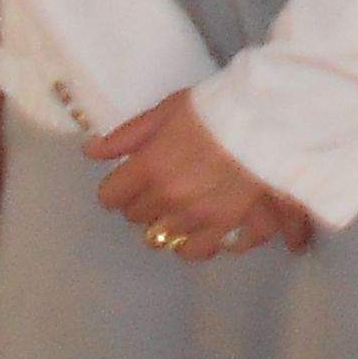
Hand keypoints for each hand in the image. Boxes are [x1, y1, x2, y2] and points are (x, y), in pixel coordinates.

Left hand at [87, 91, 313, 259]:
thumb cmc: (214, 108)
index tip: (129, 180)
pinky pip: (195, 250)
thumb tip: (91, 152)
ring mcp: (196, 215)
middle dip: (142, 203)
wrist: (266, 118)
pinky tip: (199, 227)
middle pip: (135, 217)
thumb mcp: (165, 111)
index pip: (111, 196)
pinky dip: (193, 242)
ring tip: (181, 207)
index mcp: (149, 166)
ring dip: (165, 223)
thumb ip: (126, 136)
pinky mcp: (225, 226)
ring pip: (161, 236)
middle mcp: (168, 197)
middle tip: (159, 187)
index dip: (118, 188)